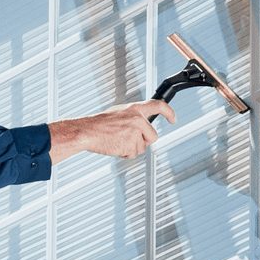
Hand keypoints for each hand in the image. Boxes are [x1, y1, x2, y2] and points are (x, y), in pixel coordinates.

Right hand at [48, 99, 174, 161]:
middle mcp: (138, 119)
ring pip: (142, 147)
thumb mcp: (118, 114)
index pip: (158, 105)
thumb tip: (143, 127)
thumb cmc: (99, 124)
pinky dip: (125, 153)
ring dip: (131, 148)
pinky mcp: (130, 144)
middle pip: (153, 136)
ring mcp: (135, 132)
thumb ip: (133, 118)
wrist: (86, 131)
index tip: (173, 119)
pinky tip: (115, 146)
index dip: (169, 112)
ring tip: (117, 141)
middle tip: (129, 140)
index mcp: (135, 109)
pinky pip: (133, 154)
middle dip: (144, 141)